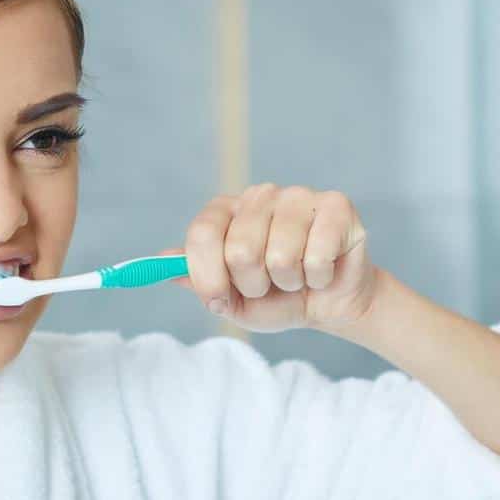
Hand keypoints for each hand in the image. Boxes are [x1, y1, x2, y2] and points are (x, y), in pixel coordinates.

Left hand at [160, 184, 379, 333]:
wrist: (329, 304)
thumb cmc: (277, 298)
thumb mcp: (230, 299)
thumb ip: (198, 280)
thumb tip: (163, 263)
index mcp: (227, 211)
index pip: (202, 234)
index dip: (207, 275)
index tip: (216, 300)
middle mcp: (260, 196)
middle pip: (240, 250)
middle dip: (254, 285)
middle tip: (269, 284)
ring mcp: (298, 196)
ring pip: (281, 256)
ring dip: (290, 283)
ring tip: (297, 277)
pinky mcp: (336, 206)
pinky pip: (317, 256)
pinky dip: (319, 278)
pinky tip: (322, 271)